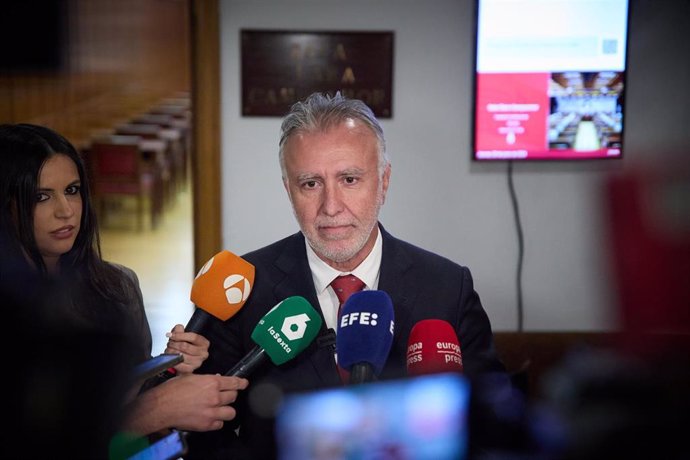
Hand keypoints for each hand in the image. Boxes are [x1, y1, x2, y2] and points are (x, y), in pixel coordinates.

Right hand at [122, 374, 248, 434]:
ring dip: (226, 409)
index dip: (241, 383)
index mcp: (211, 382)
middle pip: (234, 396)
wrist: (160, 407)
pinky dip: (217, 421)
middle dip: (230, 395)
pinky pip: (220, 424)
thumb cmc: (171, 391)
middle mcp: (215, 397)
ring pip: (231, 412)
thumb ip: (206, 379)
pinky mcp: (207, 424)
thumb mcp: (191, 377)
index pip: (234, 382)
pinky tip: (211, 417)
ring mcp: (212, 412)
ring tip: (219, 408)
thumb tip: (216, 380)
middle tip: (225, 395)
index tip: (244, 383)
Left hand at [164, 324, 209, 373]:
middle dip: (174, 344)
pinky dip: (172, 360)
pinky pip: (178, 364)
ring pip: (181, 355)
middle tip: (169, 343)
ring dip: (171, 352)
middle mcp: (203, 353)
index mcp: (204, 343)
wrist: (184, 361)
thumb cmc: (185, 348)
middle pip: (185, 346)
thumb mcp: (183, 337)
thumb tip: (178, 328)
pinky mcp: (190, 370)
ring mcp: (197, 362)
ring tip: (168, 350)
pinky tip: (169, 357)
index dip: (180, 335)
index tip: (171, 335)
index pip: (193, 337)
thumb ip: (180, 330)